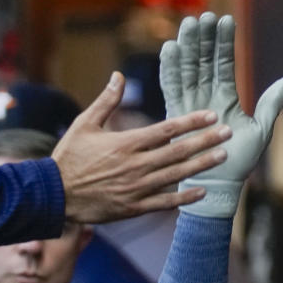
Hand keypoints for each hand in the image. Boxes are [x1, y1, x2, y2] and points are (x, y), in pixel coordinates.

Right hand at [51, 72, 232, 223]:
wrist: (54, 195)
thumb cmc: (69, 156)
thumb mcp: (84, 124)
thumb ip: (106, 101)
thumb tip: (118, 75)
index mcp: (125, 142)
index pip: (166, 129)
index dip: (191, 121)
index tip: (211, 114)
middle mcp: (135, 165)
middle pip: (178, 151)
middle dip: (206, 141)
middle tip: (228, 133)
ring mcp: (136, 188)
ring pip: (176, 175)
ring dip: (202, 165)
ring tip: (223, 156)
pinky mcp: (134, 207)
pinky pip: (165, 202)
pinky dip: (185, 198)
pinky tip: (203, 191)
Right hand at [160, 12, 282, 217]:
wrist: (220, 185)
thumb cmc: (240, 162)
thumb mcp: (261, 129)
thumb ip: (272, 103)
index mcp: (225, 98)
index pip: (224, 64)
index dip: (225, 43)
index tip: (226, 20)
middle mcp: (206, 98)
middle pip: (203, 62)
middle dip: (203, 38)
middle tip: (204, 15)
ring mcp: (190, 105)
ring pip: (187, 70)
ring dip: (187, 48)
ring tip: (189, 25)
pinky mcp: (177, 116)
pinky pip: (171, 89)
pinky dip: (170, 70)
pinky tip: (170, 49)